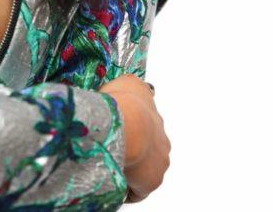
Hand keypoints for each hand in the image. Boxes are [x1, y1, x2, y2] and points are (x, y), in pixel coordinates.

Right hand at [98, 74, 171, 202]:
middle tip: (112, 146)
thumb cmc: (124, 103)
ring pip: (143, 168)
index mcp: (156, 119)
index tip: (118, 129)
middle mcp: (163, 141)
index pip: (146, 126)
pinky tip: (111, 179)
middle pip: (147, 148)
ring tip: (109, 163)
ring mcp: (159, 163)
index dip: (131, 128)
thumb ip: (132, 85)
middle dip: (133, 149)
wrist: (128, 125)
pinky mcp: (151, 183)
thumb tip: (135, 85)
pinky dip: (125, 186)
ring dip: (129, 166)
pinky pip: (136, 189)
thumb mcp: (129, 82)